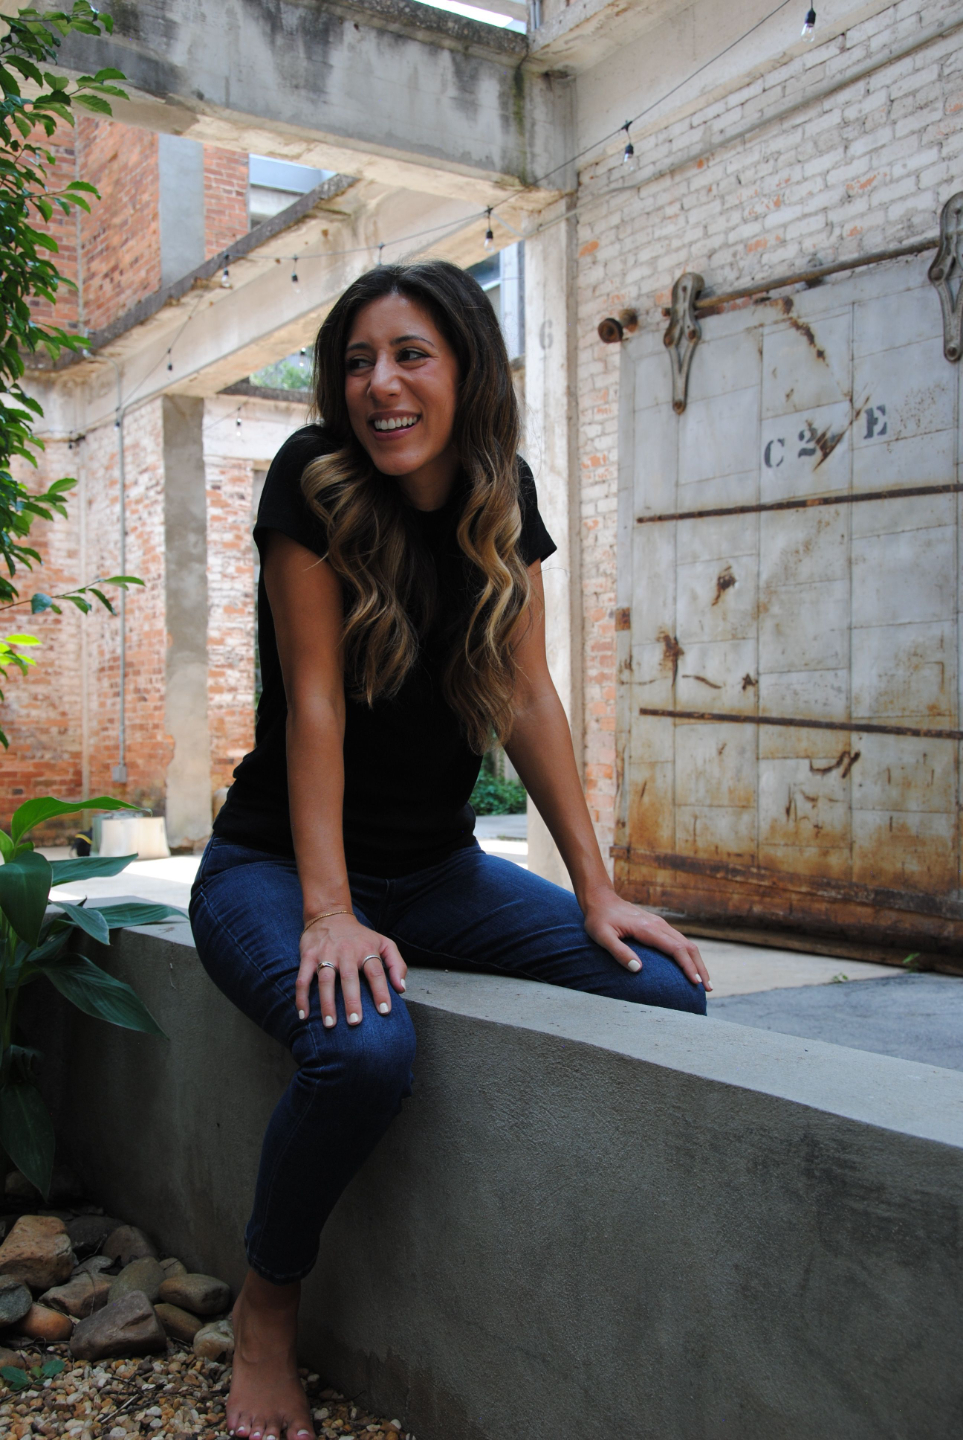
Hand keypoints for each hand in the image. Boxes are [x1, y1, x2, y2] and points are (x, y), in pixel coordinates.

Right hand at [294, 913, 407, 1026]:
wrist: (330, 914)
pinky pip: (303, 978)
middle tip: (355, 1022)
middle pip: (350, 978)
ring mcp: (326, 954)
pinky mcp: (308, 956)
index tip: (385, 1011)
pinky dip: (302, 997)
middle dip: (352, 1001)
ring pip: (326, 980)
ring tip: (330, 1024)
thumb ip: (397, 964)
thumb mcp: (384, 943)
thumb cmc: (360, 936)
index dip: (381, 992)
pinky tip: (304, 1014)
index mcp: (366, 950)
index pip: (376, 972)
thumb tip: (401, 989)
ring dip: (327, 1003)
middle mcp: (347, 952)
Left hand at [582, 890, 710, 990]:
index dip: (688, 967)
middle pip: (688, 947)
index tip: (696, 983)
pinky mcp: (658, 926)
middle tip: (708, 989)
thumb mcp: (602, 936)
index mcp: (648, 929)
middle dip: (700, 968)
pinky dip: (689, 955)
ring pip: (686, 943)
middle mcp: (659, 925)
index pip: (676, 949)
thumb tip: (638, 969)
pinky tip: (690, 967)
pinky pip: (679, 941)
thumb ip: (618, 952)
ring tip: (704, 982)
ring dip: (697, 962)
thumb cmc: (598, 920)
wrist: (600, 899)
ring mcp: (660, 925)